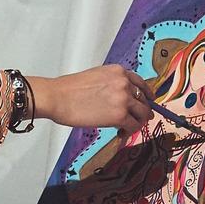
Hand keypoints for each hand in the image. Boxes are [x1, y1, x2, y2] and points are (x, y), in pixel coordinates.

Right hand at [29, 64, 152, 134]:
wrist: (57, 97)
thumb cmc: (68, 89)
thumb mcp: (95, 77)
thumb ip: (111, 84)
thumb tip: (119, 98)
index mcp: (117, 71)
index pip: (140, 82)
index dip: (146, 94)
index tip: (147, 101)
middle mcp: (124, 83)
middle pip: (144, 99)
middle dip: (142, 110)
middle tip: (137, 119)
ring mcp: (124, 99)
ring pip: (143, 113)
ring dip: (137, 122)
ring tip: (127, 128)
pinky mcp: (120, 115)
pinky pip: (133, 126)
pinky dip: (129, 131)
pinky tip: (120, 132)